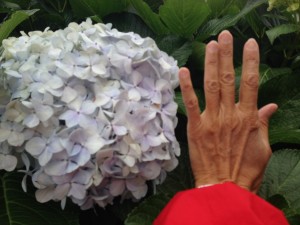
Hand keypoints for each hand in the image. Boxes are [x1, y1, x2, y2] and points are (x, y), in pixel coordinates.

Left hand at [179, 31, 276, 192]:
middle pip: (229, 79)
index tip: (249, 44)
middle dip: (227, 55)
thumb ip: (263, 123)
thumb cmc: (246, 169)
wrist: (225, 188)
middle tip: (225, 36)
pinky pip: (191, 104)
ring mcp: (211, 120)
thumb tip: (269, 105)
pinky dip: (186, 87)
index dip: (250, 61)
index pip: (250, 83)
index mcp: (248, 118)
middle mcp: (230, 115)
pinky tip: (183, 70)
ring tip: (210, 45)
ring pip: (211, 86)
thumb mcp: (263, 147)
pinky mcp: (196, 128)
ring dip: (210, 64)